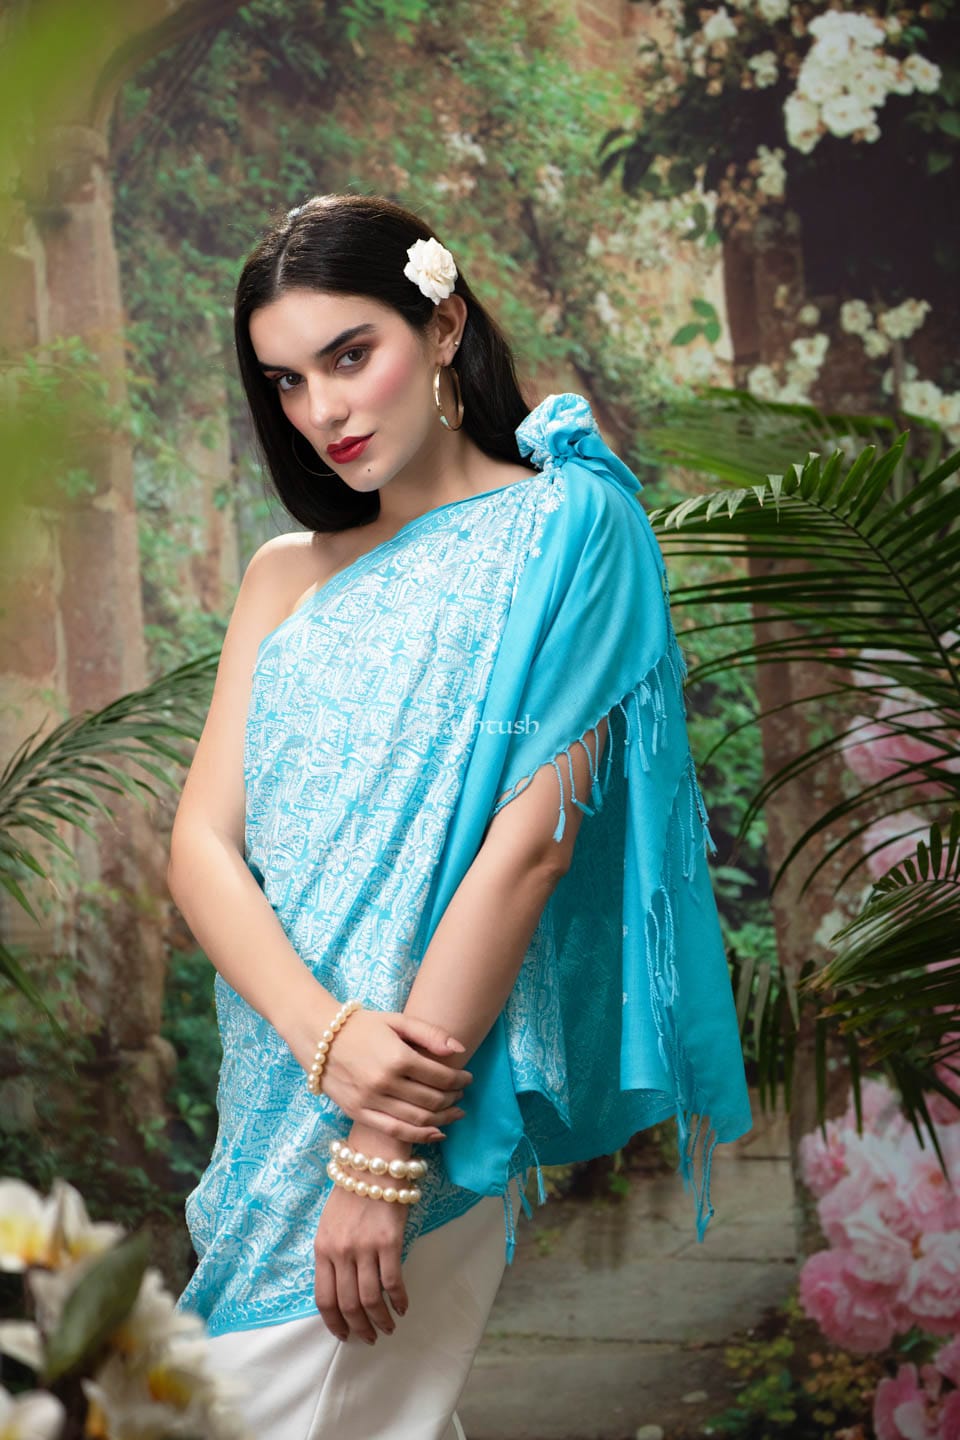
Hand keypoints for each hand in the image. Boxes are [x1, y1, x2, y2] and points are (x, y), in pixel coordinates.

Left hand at [314, 1167, 409, 1342]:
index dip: (335, 1323)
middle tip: (370, 1338)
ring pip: (371, 1298)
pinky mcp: (389, 1241)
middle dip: (360, 1328)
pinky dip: (399, 1299)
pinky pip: (393, 1281)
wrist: (372, 1162)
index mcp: (322, 1249)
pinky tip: (403, 1307)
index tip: (345, 1336)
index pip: (324, 1299)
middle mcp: (341, 1252)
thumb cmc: (351, 1192)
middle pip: (348, 1304)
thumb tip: (341, 1290)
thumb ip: (331, 1256)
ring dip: (381, 1319)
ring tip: (388, 1327)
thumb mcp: (329, 1224)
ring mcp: (365, 1247)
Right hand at [320, 1009, 471, 1144]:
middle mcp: (385, 1083)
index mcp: (398, 1057)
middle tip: (461, 1094)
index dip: (460, 1080)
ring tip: (455, 1113)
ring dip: (442, 1119)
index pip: (441, 1077)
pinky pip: (394, 1131)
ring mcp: (371, 1101)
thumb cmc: (361, 1025)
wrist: (318, 1036)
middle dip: (453, 1098)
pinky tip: (436, 1133)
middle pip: (432, 1100)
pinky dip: (419, 1136)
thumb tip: (459, 1050)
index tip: (468, 1078)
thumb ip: (429, 1033)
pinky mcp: (358, 1113)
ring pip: (417, 1119)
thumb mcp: (397, 1021)